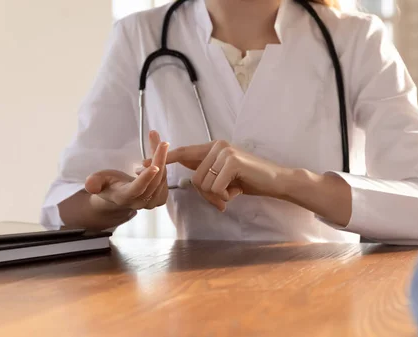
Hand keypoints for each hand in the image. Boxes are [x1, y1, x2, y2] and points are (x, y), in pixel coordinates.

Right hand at [85, 130, 168, 210]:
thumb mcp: (98, 180)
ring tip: (157, 140)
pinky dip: (164, 162)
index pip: (137, 189)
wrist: (119, 196)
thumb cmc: (108, 184)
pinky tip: (159, 150)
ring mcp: (153, 201)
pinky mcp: (161, 196)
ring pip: (162, 176)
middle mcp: (140, 202)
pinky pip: (165, 177)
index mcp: (125, 197)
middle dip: (159, 159)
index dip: (146, 178)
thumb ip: (94, 182)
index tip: (155, 166)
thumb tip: (90, 185)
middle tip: (162, 142)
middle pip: (154, 180)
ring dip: (161, 157)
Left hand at [166, 140, 288, 209]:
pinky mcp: (231, 161)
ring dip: (217, 196)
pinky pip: (215, 187)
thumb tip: (193, 182)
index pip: (183, 153)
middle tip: (224, 198)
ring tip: (233, 191)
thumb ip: (208, 175)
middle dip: (207, 195)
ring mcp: (224, 152)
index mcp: (213, 148)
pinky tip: (238, 190)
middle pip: (194, 178)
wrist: (276, 181)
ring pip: (203, 184)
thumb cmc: (250, 180)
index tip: (141, 163)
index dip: (163, 159)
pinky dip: (225, 195)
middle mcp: (217, 146)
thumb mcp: (225, 177)